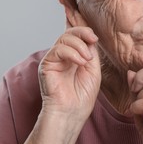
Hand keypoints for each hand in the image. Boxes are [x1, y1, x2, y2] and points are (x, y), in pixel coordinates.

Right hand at [22, 26, 100, 143]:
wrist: (72, 112)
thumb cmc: (82, 95)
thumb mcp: (93, 69)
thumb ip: (91, 52)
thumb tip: (90, 37)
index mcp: (74, 55)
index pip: (76, 35)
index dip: (85, 31)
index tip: (95, 37)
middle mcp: (63, 55)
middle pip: (69, 33)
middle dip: (83, 32)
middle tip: (93, 40)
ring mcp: (54, 59)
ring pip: (64, 38)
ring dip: (79, 45)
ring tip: (87, 60)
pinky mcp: (46, 64)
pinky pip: (58, 49)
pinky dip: (72, 52)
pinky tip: (80, 62)